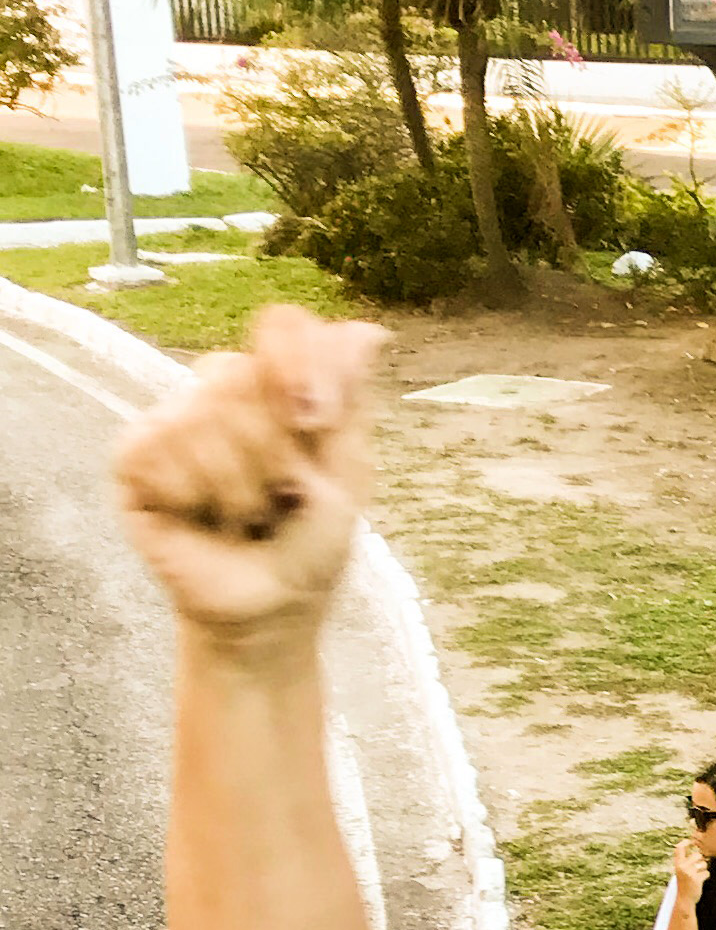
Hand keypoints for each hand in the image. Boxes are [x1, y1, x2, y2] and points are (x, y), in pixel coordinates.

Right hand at [114, 306, 387, 643]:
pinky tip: (202, 516)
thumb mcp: (348, 470)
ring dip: (240, 485)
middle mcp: (218, 391)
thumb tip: (369, 331)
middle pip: (241, 375)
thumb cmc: (310, 539)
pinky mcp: (132, 458)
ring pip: (203, 418)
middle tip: (280, 493)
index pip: (282, 326)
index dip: (299, 366)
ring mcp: (171, 420)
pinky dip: (196, 495)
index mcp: (276, 384)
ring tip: (244, 514)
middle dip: (276, 451)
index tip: (318, 422)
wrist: (272, 603)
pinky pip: (160, 449)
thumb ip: (351, 398)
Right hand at [671, 837, 707, 885]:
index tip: (690, 841)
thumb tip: (698, 851)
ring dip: (703, 869)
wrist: (684, 899)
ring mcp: (689, 872)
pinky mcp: (696, 879)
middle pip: (697, 855)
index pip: (679, 848)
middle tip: (698, 868)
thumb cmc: (685, 883)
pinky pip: (707, 873)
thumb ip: (686, 861)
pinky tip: (699, 881)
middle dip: (701, 860)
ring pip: (704, 864)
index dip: (685, 842)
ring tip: (697, 876)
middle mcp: (682, 866)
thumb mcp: (681, 870)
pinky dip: (705, 876)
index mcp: (677, 864)